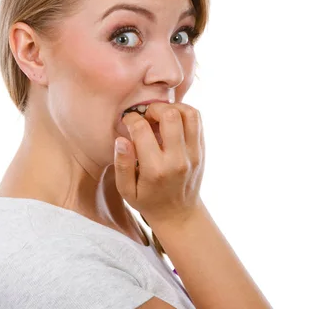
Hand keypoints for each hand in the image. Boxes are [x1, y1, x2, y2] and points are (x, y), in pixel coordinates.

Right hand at [114, 102, 205, 226]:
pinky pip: (197, 121)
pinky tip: (171, 122)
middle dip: (154, 109)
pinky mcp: (202, 150)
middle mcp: (177, 159)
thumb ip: (122, 165)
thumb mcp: (126, 191)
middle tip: (146, 117)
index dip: (131, 119)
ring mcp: (193, 153)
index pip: (142, 130)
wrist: (179, 214)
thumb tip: (121, 139)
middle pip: (170, 115)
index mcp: (155, 170)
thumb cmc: (148, 201)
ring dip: (172, 108)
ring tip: (160, 117)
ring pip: (189, 113)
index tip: (128, 122)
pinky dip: (184, 113)